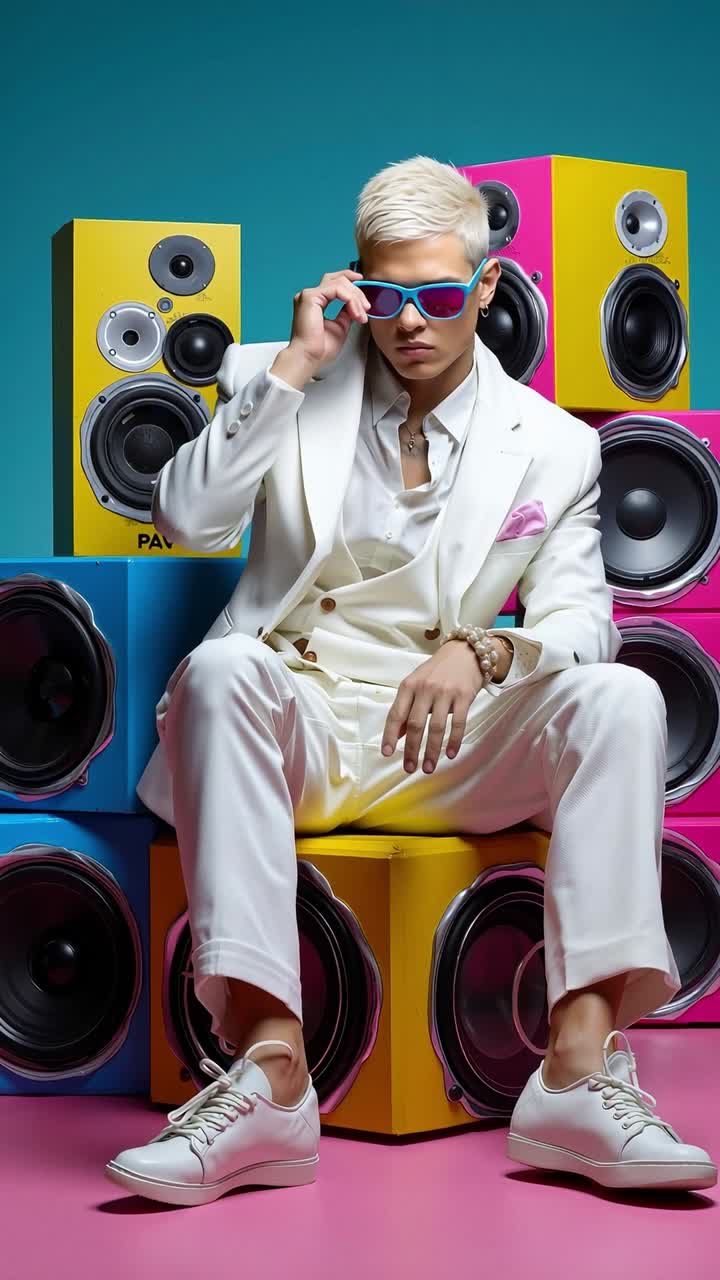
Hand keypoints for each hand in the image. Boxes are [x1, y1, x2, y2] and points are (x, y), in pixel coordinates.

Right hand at [287, 268, 371, 372]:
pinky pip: (337, 289)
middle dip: (357, 290)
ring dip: (356, 297)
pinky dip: (350, 299)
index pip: (335, 283)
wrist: (309, 358)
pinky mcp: (310, 296)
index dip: (352, 286)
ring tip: (362, 314)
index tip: (365, 300)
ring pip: (340, 283)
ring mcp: (309, 294)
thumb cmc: (320, 348)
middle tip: (367, 307)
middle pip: (338, 279)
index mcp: (315, 301)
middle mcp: (310, 295)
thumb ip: (346, 312)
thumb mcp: (340, 326)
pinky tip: (356, 313)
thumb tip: (356, 304)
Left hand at [381, 640, 490, 774]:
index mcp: (409, 685)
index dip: (389, 735)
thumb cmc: (437, 671)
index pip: (396, 714)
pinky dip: (454, 741)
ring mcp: (445, 692)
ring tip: (428, 767)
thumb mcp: (416, 684)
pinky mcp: (464, 696)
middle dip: (411, 749)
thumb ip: (405, 707)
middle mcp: (425, 688)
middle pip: (415, 724)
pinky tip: (450, 754)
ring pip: (436, 727)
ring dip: (431, 750)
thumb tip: (394, 734)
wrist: (466, 652)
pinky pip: (459, 723)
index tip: (386, 753)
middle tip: (409, 768)